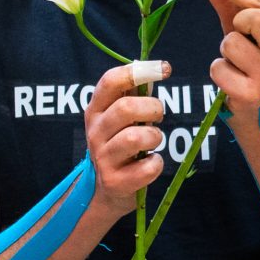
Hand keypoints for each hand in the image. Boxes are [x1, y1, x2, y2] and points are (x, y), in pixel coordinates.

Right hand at [84, 61, 169, 210]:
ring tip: (152, 141)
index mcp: (96, 110)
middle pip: (126, 109)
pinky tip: (150, 163)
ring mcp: (102, 158)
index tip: (165, 69)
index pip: (110, 81)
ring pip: (136, 138)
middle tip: (158, 117)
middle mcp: (95, 132)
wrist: (107, 190)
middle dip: (153, 108)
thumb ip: (135, 96)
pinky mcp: (115, 182)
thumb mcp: (122, 119)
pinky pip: (147, 168)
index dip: (140, 71)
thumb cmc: (121, 146)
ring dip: (154, 137)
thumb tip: (157, 69)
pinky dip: (156, 164)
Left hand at [203, 0, 259, 120]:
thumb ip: (228, 1)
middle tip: (237, 33)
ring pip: (231, 43)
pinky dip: (218, 71)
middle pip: (259, 17)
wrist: (255, 108)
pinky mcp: (251, 93)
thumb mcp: (242, 29)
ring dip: (223, 51)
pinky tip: (230, 79)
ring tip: (234, 61)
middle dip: (239, 21)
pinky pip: (219, 68)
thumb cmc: (248, 61)